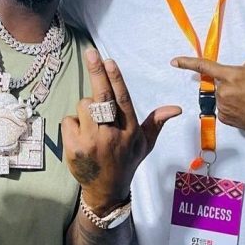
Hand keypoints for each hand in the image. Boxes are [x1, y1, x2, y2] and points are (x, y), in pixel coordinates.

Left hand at [62, 48, 180, 214]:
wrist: (106, 191)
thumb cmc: (126, 162)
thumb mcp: (144, 145)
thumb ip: (156, 123)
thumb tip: (176, 108)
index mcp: (129, 131)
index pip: (123, 100)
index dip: (116, 79)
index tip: (109, 60)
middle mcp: (111, 135)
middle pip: (102, 97)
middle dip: (96, 72)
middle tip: (90, 53)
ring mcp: (92, 142)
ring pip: (83, 106)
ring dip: (85, 110)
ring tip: (93, 126)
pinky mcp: (74, 148)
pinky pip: (68, 121)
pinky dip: (72, 124)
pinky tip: (81, 137)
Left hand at [171, 52, 244, 140]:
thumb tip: (243, 67)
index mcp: (232, 76)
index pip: (205, 67)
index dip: (188, 63)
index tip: (174, 62)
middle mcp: (224, 93)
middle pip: (221, 81)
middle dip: (233, 80)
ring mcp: (225, 108)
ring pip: (224, 94)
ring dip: (234, 93)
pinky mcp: (228, 120)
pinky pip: (226, 107)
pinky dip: (235, 104)